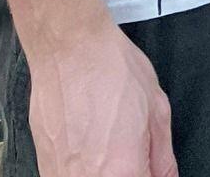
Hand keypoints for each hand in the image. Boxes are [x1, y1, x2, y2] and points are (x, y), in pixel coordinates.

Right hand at [27, 19, 176, 176]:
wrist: (70, 47)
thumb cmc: (110, 69)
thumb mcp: (157, 110)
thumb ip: (164, 158)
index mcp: (125, 173)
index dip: (148, 172)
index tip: (147, 164)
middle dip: (129, 169)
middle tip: (128, 146)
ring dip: (103, 167)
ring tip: (104, 139)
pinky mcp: (45, 168)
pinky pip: (70, 176)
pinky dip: (82, 165)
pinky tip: (86, 140)